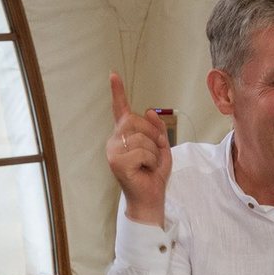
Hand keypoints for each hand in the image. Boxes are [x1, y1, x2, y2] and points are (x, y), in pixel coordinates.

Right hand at [106, 74, 170, 226]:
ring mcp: (113, 152)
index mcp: (122, 136)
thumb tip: (148, 111)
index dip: (117, 92)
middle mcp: (113, 141)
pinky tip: (145, 170)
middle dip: (152, 135)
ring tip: (148, 165)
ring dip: (154, 152)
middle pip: (135, 120)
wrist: (149, 199)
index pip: (120, 110)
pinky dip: (151, 161)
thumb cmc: (152, 175)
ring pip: (142, 137)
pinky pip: (143, 151)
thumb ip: (156, 129)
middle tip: (153, 154)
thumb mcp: (160, 148)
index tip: (113, 75)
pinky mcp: (117, 162)